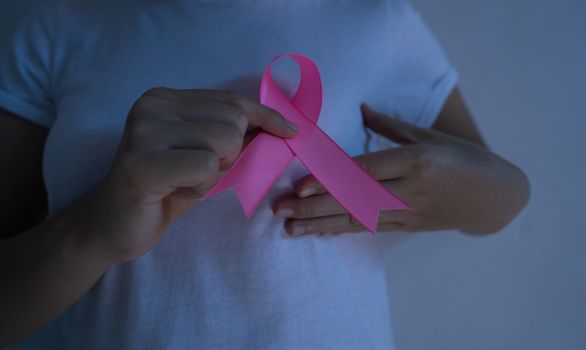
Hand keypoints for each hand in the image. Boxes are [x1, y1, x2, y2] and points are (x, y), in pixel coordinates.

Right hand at [85, 88, 297, 261]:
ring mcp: (142, 134)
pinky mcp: (141, 165)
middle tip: (198, 172)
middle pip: (232, 120)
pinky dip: (202, 185)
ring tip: (185, 181)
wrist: (115, 226)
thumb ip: (232, 135)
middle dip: (230, 154)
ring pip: (223, 141)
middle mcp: (150, 107)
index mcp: (164, 99)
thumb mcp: (204, 156)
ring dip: (215, 171)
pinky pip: (205, 166)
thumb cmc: (165, 190)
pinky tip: (176, 191)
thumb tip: (280, 124)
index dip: (265, 116)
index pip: (231, 100)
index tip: (290, 130)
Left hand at [273, 104, 528, 236]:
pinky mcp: (408, 226)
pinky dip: (343, 230)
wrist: (494, 196)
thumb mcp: (429, 136)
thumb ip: (389, 126)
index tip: (301, 185)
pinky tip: (319, 232)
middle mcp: (410, 190)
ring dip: (322, 224)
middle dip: (315, 206)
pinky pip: (370, 228)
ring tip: (290, 228)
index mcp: (417, 161)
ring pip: (358, 219)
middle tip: (280, 209)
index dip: (332, 180)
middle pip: (355, 200)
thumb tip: (361, 108)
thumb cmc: (462, 158)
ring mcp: (409, 212)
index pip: (366, 171)